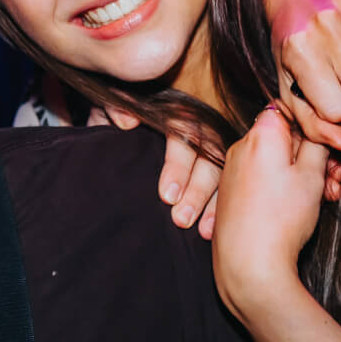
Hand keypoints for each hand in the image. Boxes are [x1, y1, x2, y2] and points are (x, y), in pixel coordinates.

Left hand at [93, 106, 222, 238]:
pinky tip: (211, 231)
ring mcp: (212, 146)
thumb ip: (115, 109)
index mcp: (175, 112)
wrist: (129, 120)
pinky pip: (227, 186)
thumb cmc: (121, 116)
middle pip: (208, 158)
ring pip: (221, 174)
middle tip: (181, 219)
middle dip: (198, 191)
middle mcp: (200, 126)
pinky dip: (220, 208)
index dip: (178, 166)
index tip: (167, 195)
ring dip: (213, 204)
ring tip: (203, 232)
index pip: (183, 137)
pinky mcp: (218, 165)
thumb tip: (127, 122)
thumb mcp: (113, 109)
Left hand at [210, 108, 329, 316]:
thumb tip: (322, 128)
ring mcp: (232, 170)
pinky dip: (283, 187)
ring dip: (303, 175)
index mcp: (260, 135)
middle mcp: (240, 147)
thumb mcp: (311, 175)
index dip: (317, 126)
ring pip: (276, 161)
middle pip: (285, 138)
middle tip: (335, 180)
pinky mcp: (231, 192)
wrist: (249, 263)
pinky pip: (261, 179)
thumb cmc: (281, 218)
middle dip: (314, 156)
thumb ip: (317, 144)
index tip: (336, 147)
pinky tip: (301, 207)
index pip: (292, 111)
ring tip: (325, 197)